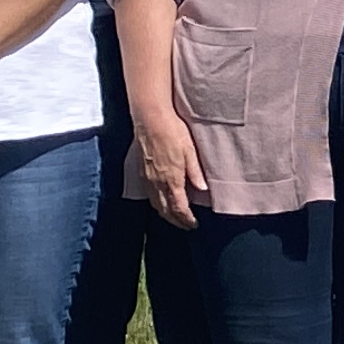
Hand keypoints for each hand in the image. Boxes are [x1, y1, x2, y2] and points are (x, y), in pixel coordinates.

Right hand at [135, 106, 208, 228]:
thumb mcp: (190, 151)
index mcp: (171, 179)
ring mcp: (147, 178)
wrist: (150, 119)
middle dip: (176, 221)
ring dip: (165, 214)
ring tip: (175, 217)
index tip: (194, 224)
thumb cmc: (173, 131)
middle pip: (165, 210)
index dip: (186, 219)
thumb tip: (203, 190)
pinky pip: (148, 194)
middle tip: (186, 225)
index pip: (179, 208)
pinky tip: (161, 202)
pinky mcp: (141, 171)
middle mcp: (157, 182)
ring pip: (155, 204)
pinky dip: (156, 203)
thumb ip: (195, 172)